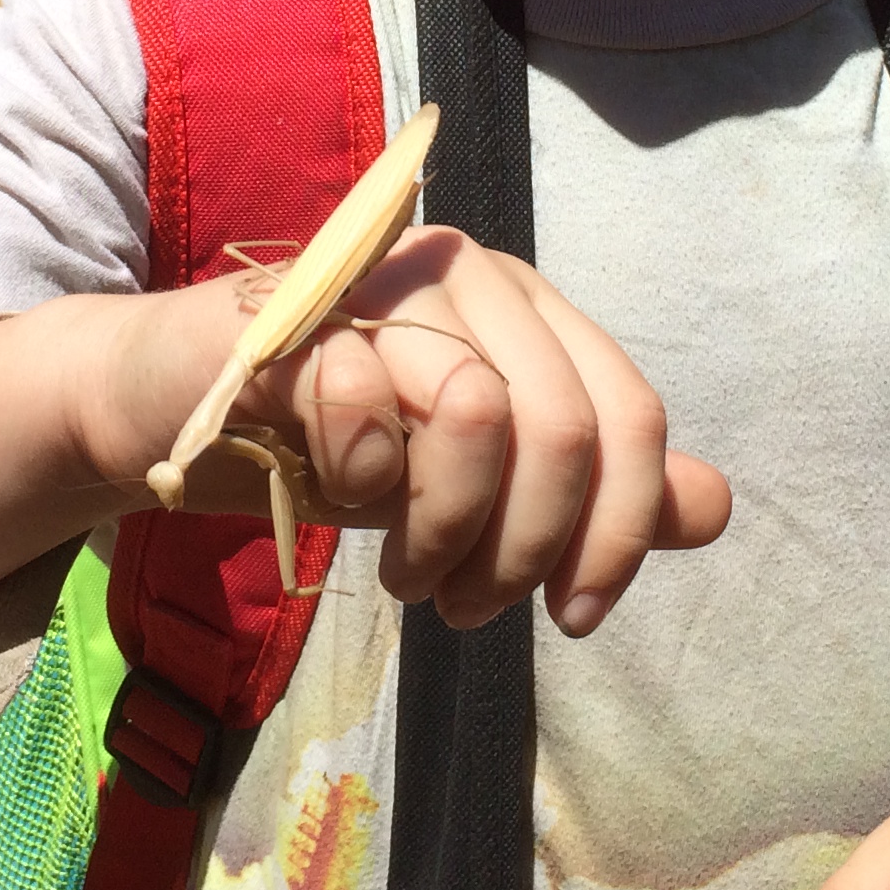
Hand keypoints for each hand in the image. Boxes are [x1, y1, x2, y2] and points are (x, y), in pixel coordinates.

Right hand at [116, 225, 730, 635]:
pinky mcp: (304, 309)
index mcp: (530, 307)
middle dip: (526, 549)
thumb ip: (592, 491)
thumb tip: (713, 505)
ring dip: (442, 531)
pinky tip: (329, 485)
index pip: (628, 413)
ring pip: (479, 412)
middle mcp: (472, 273)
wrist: (176, 409)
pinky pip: (369, 400)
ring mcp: (388, 278)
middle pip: (565, 426)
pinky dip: (358, 473)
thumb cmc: (336, 443)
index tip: (573, 616)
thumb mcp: (476, 486)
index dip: (618, 532)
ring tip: (407, 573)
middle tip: (472, 607)